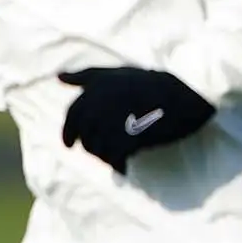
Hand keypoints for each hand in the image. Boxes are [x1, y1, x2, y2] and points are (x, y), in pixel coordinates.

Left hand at [58, 67, 215, 173]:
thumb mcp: (114, 74)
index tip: (69, 145)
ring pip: (98, 150)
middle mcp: (99, 105)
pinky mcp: (130, 138)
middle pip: (85, 136)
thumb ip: (85, 76)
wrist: (183, 94)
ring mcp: (114, 122)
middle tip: (103, 153)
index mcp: (94, 89)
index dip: (68, 131)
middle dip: (91, 147)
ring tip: (116, 158)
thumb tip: (58, 77)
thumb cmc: (150, 83)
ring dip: (105, 157)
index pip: (72, 115)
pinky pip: (115, 159)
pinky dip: (118, 166)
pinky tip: (125, 168)